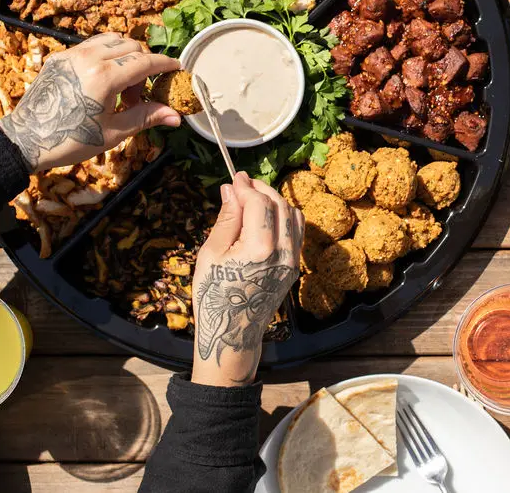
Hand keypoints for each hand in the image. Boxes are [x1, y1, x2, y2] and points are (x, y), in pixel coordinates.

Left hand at [0, 32, 181, 171]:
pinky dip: (106, 54)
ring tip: (122, 84)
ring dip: (125, 55)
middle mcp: (90, 58)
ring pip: (111, 40)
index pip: (145, 61)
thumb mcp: (114, 132)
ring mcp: (72, 55)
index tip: (176, 68)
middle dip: (144, 65)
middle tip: (139, 94)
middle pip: (131, 46)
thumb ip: (146, 116)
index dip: (164, 64)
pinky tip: (103, 79)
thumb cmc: (72, 140)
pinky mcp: (59, 58)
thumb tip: (177, 117)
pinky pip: (91, 45)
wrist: (26, 140)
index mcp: (105, 77)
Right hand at [191, 173, 303, 387]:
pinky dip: (285, 217)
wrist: (233, 333)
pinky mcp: (295, 266)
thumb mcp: (212, 254)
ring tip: (254, 198)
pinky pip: (297, 232)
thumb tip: (231, 188)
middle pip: (280, 205)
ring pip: (293, 216)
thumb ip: (227, 218)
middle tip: (243, 184)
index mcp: (260, 248)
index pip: (260, 203)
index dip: (247, 186)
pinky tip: (267, 216)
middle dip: (262, 190)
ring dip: (275, 201)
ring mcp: (293, 260)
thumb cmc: (214, 295)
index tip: (235, 177)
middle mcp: (283, 252)